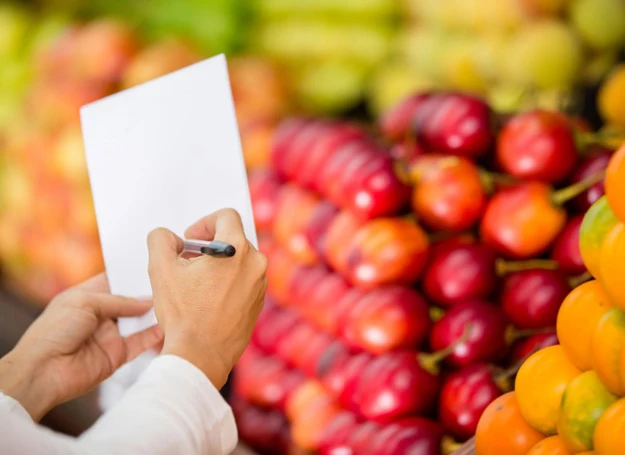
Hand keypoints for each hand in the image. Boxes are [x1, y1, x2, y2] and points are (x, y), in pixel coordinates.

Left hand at [0, 275, 163, 420]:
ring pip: (139, 321)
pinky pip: (140, 343)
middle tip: (170, 282)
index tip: (153, 265)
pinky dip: (154, 336)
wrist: (43, 372)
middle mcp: (100, 315)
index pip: (114, 281)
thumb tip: (146, 301)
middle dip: (148, 293)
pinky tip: (167, 327)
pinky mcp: (117, 355)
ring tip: (174, 302)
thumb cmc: (53, 331)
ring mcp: (110, 335)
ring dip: (154, 314)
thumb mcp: (84, 302)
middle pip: (130, 301)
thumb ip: (118, 301)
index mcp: (87, 297)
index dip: (130, 275)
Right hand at [147, 208, 266, 388]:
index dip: (204, 223)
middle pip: (233, 239)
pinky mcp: (258, 303)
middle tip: (188, 262)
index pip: (226, 216)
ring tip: (196, 284)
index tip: (191, 240)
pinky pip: (243, 281)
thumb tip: (170, 238)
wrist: (201, 356)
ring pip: (239, 261)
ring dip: (218, 265)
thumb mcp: (161, 270)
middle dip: (208, 246)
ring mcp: (260, 285)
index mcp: (237, 249)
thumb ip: (161, 240)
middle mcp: (256, 264)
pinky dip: (227, 283)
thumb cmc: (184, 315)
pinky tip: (207, 300)